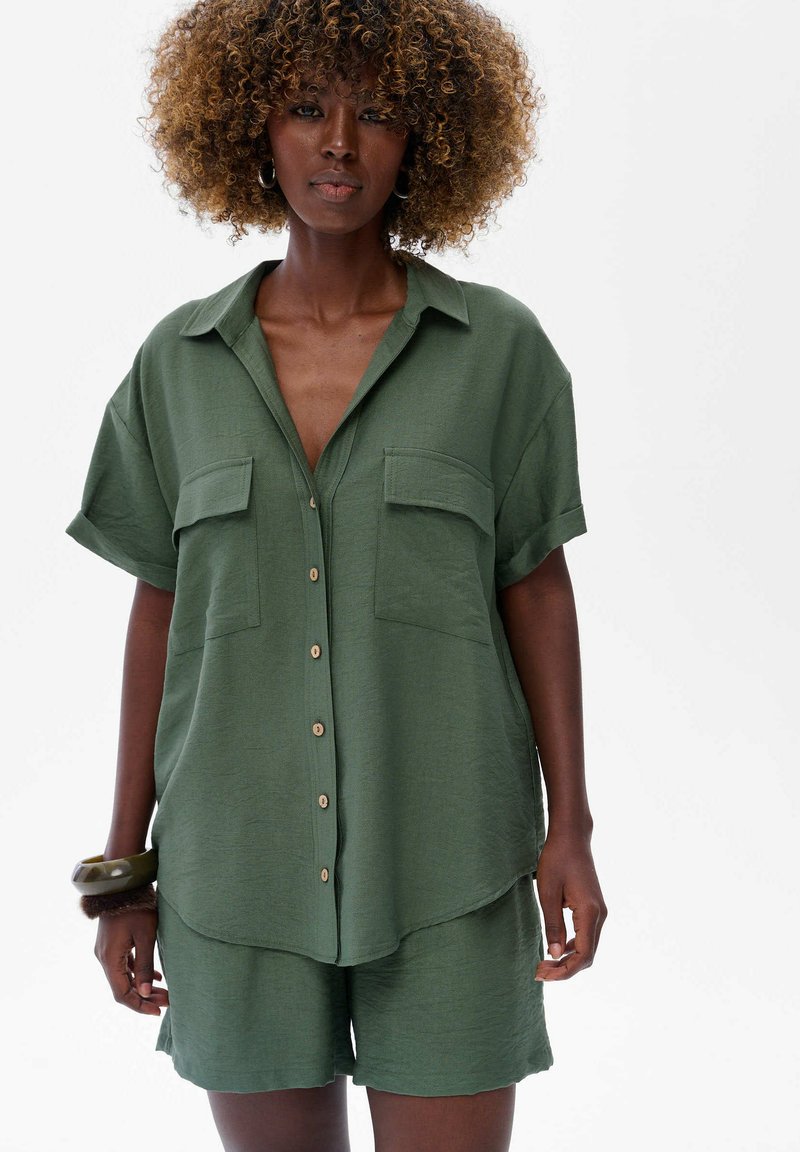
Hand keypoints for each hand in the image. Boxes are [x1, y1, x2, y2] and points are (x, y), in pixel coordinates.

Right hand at [94, 907, 168, 1014]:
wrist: (121, 884)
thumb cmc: (136, 907)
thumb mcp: (145, 935)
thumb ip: (144, 965)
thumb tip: (144, 993)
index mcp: (110, 959)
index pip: (122, 993)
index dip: (139, 1006)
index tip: (158, 1011)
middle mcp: (104, 957)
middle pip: (123, 987)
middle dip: (144, 998)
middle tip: (167, 1002)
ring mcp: (106, 950)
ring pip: (124, 977)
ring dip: (142, 986)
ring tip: (164, 992)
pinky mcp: (112, 943)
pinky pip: (124, 965)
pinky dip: (138, 973)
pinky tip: (155, 978)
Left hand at [534, 829, 606, 980]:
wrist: (571, 837)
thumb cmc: (556, 860)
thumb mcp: (547, 893)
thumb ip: (552, 925)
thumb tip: (555, 956)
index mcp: (590, 912)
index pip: (583, 954)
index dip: (564, 971)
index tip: (543, 975)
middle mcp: (599, 914)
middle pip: (587, 955)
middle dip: (564, 969)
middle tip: (539, 972)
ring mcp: (598, 911)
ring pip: (588, 947)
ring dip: (568, 959)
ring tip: (544, 964)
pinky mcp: (593, 907)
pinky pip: (586, 935)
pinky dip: (572, 947)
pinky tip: (554, 949)